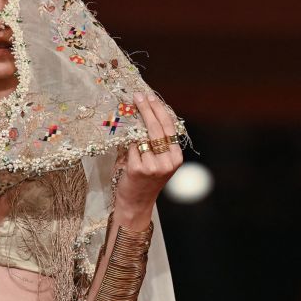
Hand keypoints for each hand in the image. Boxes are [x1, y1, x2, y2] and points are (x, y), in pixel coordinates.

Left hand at [114, 92, 182, 225]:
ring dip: (134, 126)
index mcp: (176, 157)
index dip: (158, 110)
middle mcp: (168, 162)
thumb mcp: (157, 161)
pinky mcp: (138, 169)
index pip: (168, 127)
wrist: (136, 203)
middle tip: (138, 97)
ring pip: (141, 137)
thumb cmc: (145, 180)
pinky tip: (124, 144)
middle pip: (156, 128)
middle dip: (146, 109)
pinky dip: (126, 145)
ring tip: (128, 114)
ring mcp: (153, 166)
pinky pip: (130, 148)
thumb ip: (155, 142)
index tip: (150, 97)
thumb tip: (144, 114)